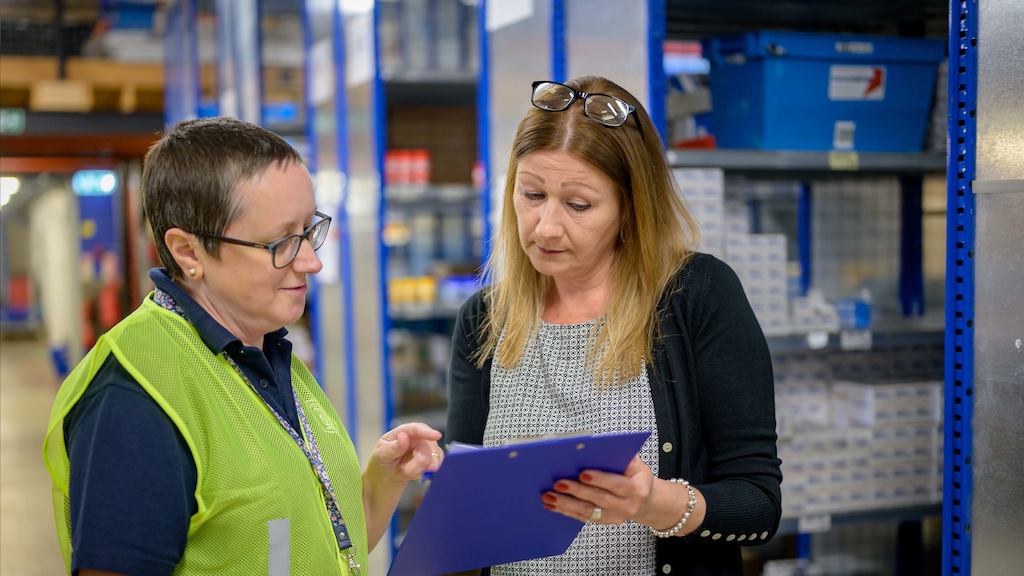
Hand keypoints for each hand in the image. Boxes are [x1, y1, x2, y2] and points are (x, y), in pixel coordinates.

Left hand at [366, 423, 443, 483]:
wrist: (388, 474)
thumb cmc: (383, 460)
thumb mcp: (382, 455)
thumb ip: (393, 448)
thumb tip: (404, 436)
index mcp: (404, 431)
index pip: (417, 429)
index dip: (427, 432)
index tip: (437, 436)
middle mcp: (419, 437)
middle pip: (427, 448)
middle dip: (417, 463)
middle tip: (405, 471)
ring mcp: (428, 447)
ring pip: (433, 459)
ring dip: (419, 470)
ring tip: (405, 471)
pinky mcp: (434, 458)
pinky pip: (436, 465)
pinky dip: (425, 473)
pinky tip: (415, 472)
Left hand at [541, 455, 655, 524]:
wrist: (645, 500)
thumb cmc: (635, 475)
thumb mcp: (636, 463)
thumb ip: (621, 456)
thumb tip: (595, 447)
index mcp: (637, 488)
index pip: (617, 484)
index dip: (600, 479)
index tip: (582, 474)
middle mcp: (628, 506)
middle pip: (599, 499)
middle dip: (577, 491)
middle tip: (558, 483)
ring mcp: (616, 517)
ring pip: (588, 511)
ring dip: (566, 504)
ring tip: (548, 496)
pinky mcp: (604, 522)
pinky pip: (583, 517)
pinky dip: (566, 511)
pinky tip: (552, 505)